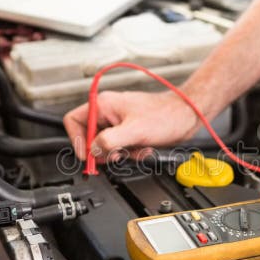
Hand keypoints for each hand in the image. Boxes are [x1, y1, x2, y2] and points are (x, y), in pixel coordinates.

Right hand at [64, 90, 202, 160]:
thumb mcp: (134, 131)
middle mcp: (107, 112)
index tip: (88, 155)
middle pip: (89, 138)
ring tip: (137, 149)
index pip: (73, 121)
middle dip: (105, 151)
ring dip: (121, 153)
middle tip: (118, 154)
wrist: (186, 116)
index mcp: (103, 104)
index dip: (77, 141)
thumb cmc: (166, 116)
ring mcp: (117, 122)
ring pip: (105, 146)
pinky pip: (119, 148)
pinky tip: (142, 149)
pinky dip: (130, 153)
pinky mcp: (128, 132)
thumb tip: (93, 150)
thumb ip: (109, 141)